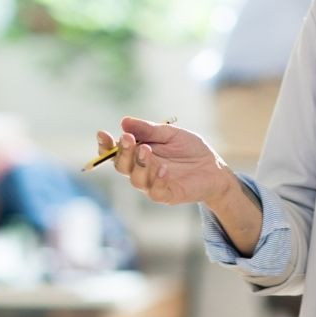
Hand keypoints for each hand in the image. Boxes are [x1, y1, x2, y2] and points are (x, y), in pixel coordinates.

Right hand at [97, 117, 234, 205]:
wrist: (213, 166)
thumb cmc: (189, 149)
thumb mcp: (170, 133)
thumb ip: (148, 129)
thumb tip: (124, 121)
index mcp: (138, 153)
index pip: (115, 152)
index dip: (106, 145)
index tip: (102, 133)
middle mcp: (141, 170)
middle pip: (122, 166)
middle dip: (122, 152)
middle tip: (127, 138)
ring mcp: (153, 184)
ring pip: (136, 180)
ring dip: (139, 164)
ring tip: (147, 149)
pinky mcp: (168, 195)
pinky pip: (156, 191)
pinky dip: (157, 180)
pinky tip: (163, 168)